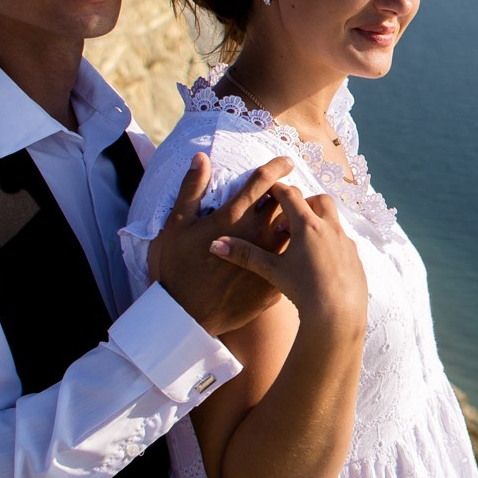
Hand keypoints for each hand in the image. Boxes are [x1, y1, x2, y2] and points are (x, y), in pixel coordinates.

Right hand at [150, 153, 294, 337]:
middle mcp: (263, 235)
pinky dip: (299, 254)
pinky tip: (294, 256)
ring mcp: (275, 261)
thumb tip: (201, 158)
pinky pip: (297, 263)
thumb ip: (191, 189)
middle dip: (290, 195)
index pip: (265, 182)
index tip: (286, 162)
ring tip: (295, 223)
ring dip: (300, 222)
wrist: (187, 319)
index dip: (277, 168)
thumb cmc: (177, 271)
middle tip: (286, 195)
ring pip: (301, 232)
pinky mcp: (280, 283)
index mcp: (238, 217)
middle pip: (289, 204)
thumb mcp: (176, 226)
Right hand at [210, 185, 366, 330]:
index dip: (277, 188)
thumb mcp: (271, 271)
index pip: (290, 195)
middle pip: (318, 200)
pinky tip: (318, 260)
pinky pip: (342, 239)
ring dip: (318, 221)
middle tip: (286, 218)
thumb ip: (244, 254)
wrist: (338, 314)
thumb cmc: (304, 289)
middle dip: (303, 202)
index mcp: (308, 226)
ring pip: (333, 219)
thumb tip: (215, 244)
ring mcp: (346, 241)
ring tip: (301, 240)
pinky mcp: (355, 256)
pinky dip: (329, 240)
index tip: (268, 188)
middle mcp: (330, 228)